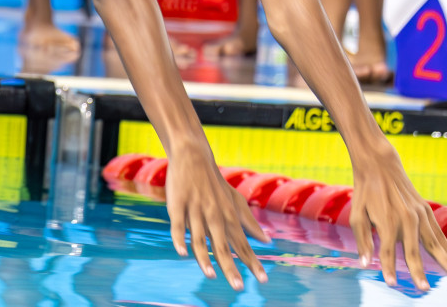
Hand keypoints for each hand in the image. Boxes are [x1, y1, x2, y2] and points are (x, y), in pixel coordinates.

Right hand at [165, 144, 268, 289]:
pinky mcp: (178, 205)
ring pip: (200, 239)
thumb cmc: (215, 183)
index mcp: (229, 217)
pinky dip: (179, 239)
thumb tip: (268, 240)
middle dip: (231, 267)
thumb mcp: (236, 201)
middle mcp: (214, 216)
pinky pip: (178, 225)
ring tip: (212, 276)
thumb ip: (250, 222)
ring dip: (205, 258)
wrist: (193, 157)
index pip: (243, 244)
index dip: (253, 262)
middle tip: (239, 288)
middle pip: (223, 246)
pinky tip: (182, 252)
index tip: (263, 280)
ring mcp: (195, 210)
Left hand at [348, 146, 446, 289]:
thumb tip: (365, 264)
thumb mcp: (356, 215)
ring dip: (444, 260)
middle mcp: (404, 219)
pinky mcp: (425, 209)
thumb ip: (363, 240)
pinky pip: (438, 231)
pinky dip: (446, 245)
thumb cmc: (365, 192)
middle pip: (414, 251)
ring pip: (433, 242)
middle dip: (419, 272)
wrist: (379, 164)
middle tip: (424, 289)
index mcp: (386, 221)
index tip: (392, 283)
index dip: (389, 269)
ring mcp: (418, 213)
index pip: (388, 252)